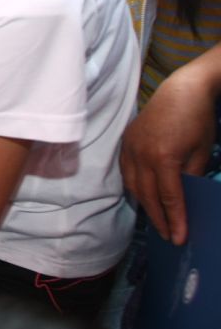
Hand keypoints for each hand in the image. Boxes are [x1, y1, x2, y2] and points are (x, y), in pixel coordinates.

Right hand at [120, 70, 215, 244]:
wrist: (182, 90)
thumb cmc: (197, 119)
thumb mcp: (202, 152)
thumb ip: (191, 177)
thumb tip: (185, 199)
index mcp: (163, 157)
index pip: (169, 197)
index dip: (175, 220)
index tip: (180, 238)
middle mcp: (142, 154)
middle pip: (148, 195)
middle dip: (159, 218)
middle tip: (169, 236)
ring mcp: (130, 147)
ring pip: (133, 185)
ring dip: (145, 205)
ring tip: (158, 221)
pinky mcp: (126, 141)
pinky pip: (126, 171)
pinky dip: (135, 187)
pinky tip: (144, 196)